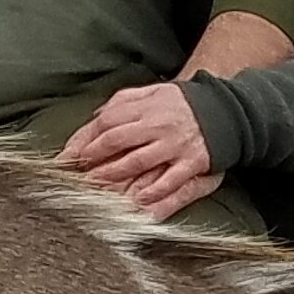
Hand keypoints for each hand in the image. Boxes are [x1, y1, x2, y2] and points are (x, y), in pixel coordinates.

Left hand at [59, 80, 219, 217]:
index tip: (69, 155)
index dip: (84, 139)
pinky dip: (152, 192)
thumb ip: (123, 103)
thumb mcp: (151, 92)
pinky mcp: (192, 162)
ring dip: (113, 176)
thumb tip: (95, 117)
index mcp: (145, 107)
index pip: (106, 122)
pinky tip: (137, 201)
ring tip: (96, 186)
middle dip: (93, 159)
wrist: (224, 109)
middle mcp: (157, 125)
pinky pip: (170, 180)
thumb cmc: (181, 103)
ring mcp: (174, 144)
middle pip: (116, 140)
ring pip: (137, 161)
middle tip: (77, 173)